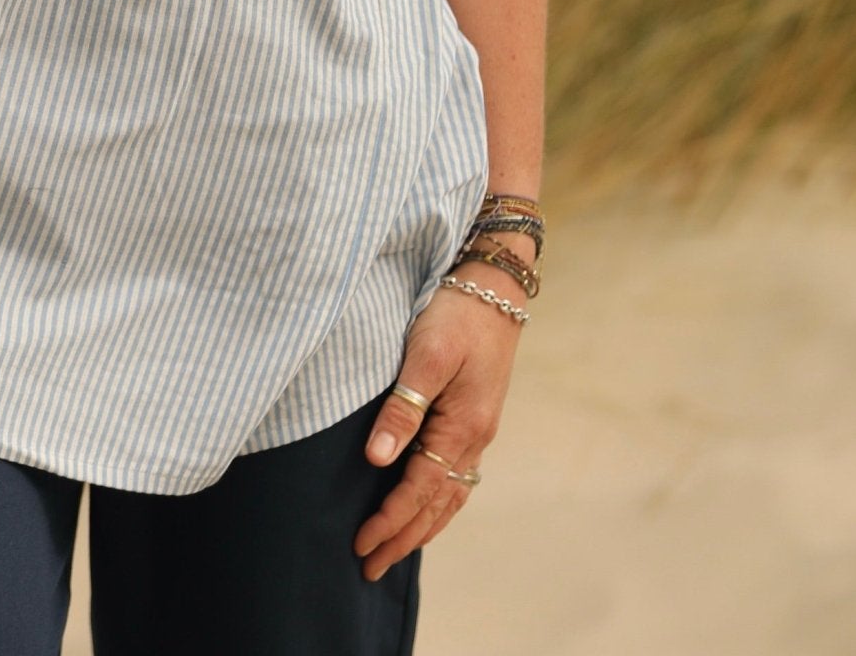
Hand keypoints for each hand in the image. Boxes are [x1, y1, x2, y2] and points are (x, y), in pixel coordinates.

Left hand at [353, 261, 523, 579]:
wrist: (495, 286)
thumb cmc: (457, 314)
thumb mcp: (426, 354)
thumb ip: (403, 406)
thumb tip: (379, 459)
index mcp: (462, 426)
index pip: (420, 490)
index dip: (389, 521)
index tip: (361, 545)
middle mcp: (475, 436)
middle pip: (437, 504)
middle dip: (403, 538)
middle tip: (369, 569)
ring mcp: (479, 429)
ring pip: (450, 494)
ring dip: (422, 527)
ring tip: (395, 552)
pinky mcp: (475, 416)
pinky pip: (457, 475)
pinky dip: (439, 503)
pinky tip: (427, 508)